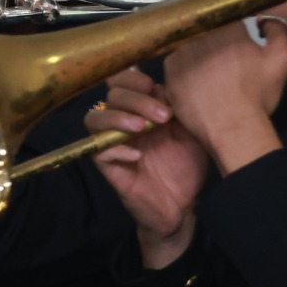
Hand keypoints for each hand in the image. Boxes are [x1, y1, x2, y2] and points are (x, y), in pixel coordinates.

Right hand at [84, 70, 207, 266]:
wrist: (183, 207)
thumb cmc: (187, 167)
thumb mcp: (191, 132)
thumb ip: (178, 107)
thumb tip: (163, 86)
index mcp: (141, 109)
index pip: (122, 81)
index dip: (133, 79)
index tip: (157, 88)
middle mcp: (123, 123)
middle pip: (112, 96)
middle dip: (137, 101)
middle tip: (164, 117)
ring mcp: (113, 144)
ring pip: (95, 119)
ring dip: (118, 119)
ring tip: (142, 130)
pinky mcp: (108, 168)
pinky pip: (97, 151)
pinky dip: (116, 149)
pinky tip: (137, 157)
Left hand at [163, 15, 286, 172]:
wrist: (232, 128)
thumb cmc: (257, 95)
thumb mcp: (282, 59)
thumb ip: (278, 29)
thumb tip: (264, 19)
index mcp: (227, 26)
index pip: (230, 19)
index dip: (236, 34)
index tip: (239, 49)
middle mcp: (201, 33)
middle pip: (209, 32)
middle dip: (217, 44)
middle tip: (227, 67)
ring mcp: (181, 51)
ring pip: (192, 46)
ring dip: (201, 56)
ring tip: (212, 78)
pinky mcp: (170, 70)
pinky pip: (178, 64)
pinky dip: (187, 72)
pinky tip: (198, 86)